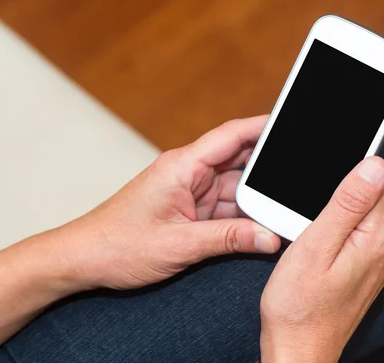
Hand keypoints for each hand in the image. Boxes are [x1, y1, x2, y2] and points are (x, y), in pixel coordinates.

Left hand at [51, 116, 280, 290]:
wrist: (83, 259)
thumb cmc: (117, 245)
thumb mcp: (178, 245)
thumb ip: (227, 240)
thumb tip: (269, 238)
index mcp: (182, 166)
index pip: (232, 136)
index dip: (264, 127)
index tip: (293, 123)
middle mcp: (189, 173)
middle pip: (239, 160)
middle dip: (270, 168)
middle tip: (299, 176)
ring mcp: (190, 191)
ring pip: (236, 187)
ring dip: (257, 199)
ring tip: (285, 207)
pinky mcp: (189, 209)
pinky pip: (225, 207)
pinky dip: (243, 216)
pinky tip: (262, 225)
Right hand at [259, 157, 383, 362]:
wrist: (298, 350)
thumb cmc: (299, 305)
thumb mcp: (317, 245)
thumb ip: (347, 203)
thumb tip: (375, 165)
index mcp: (377, 236)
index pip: (372, 181)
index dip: (341, 177)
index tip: (316, 195)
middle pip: (365, 198)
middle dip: (334, 199)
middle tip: (307, 224)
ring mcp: (378, 262)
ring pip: (358, 217)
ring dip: (333, 217)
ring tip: (310, 241)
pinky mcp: (366, 271)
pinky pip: (355, 237)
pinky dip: (336, 235)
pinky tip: (317, 251)